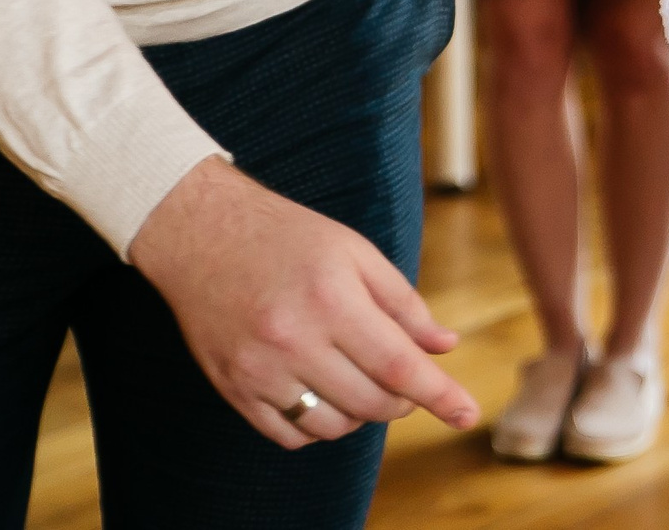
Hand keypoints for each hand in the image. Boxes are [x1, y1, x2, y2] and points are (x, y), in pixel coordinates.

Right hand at [129, 158, 478, 448]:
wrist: (201, 234)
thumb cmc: (288, 237)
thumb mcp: (355, 252)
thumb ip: (403, 302)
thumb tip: (444, 347)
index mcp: (331, 300)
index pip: (397, 365)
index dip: (438, 394)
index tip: (467, 414)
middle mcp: (292, 340)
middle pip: (370, 402)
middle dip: (402, 400)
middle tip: (405, 380)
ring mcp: (257, 370)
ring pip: (332, 426)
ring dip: (361, 415)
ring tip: (362, 380)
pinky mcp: (231, 389)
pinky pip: (289, 435)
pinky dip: (318, 426)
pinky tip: (325, 395)